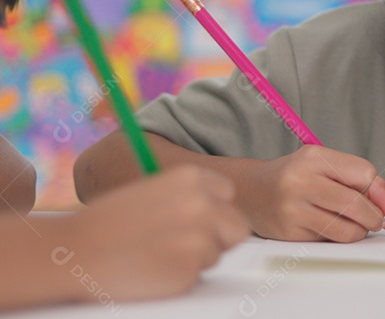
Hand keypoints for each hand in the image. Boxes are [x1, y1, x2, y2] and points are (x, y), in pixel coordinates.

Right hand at [53, 165, 248, 301]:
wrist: (75, 251)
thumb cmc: (109, 222)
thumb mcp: (153, 192)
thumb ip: (189, 198)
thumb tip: (220, 211)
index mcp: (192, 178)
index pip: (228, 195)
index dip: (214, 210)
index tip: (193, 218)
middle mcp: (203, 204)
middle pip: (237, 227)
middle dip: (218, 238)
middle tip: (184, 244)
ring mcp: (199, 238)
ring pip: (217, 254)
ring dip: (195, 259)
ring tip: (157, 254)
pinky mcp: (189, 270)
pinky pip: (198, 277)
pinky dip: (179, 278)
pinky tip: (151, 269)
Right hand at [238, 145, 384, 241]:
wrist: (249, 191)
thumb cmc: (295, 175)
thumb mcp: (325, 164)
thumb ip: (359, 178)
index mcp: (314, 157)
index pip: (363, 173)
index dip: (379, 192)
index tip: (384, 203)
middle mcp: (301, 181)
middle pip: (355, 204)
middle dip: (374, 217)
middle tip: (377, 220)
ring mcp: (292, 208)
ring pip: (344, 229)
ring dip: (360, 232)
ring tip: (357, 226)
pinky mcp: (288, 232)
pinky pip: (327, 240)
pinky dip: (339, 238)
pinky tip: (333, 228)